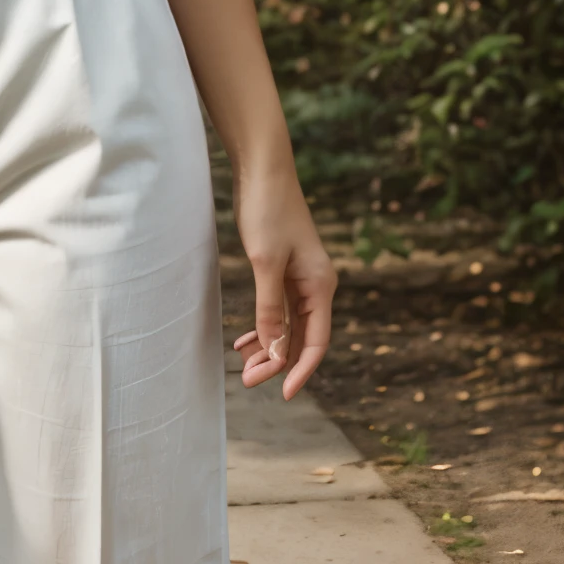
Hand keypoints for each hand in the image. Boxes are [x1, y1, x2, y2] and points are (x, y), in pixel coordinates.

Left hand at [231, 166, 336, 399]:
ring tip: (243, 368)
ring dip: (269, 347)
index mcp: (320, 285)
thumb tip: (275, 351)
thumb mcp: (266, 263)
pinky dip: (264, 326)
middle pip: (301, 337)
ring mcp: (300, 277)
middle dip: (278, 363)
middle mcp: (315, 285)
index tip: (283, 394)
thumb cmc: (267, 211)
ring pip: (288, 325)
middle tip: (248, 382)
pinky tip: (245, 341)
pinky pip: (278, 309)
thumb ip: (270, 308)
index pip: (316, 341)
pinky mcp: (284, 268)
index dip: (301, 370)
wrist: (263, 169)